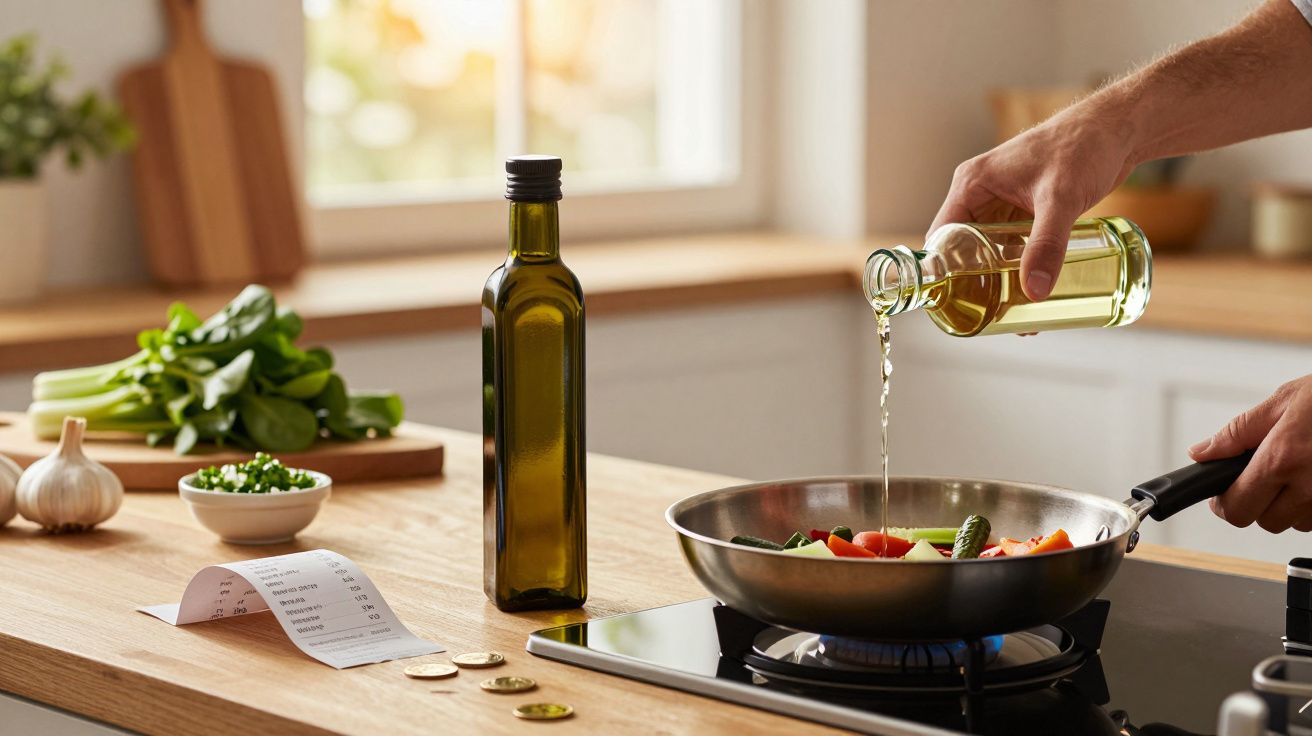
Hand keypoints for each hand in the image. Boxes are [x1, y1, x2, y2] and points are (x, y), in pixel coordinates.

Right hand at [929, 110, 1136, 300]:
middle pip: (963, 247)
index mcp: (972, 184)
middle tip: (988, 317)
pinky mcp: (1026, 210)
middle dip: (974, 282)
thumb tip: (1034, 292)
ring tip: (1012, 314)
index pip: (941, 235)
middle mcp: (981, 194)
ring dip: (996, 278)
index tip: (955, 303)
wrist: (1119, 129)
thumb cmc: (1083, 146)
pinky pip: (1012, 245)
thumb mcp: (1061, 199)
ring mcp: (1003, 203)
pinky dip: (1017, 267)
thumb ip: (1047, 245)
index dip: (943, 270)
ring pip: (988, 249)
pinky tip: (1030, 291)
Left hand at [1188, 375, 1311, 532]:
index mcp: (1283, 458)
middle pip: (1264, 522)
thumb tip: (1202, 453)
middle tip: (1261, 477)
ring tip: (1299, 469)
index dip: (1224, 503)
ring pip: (1295, 523)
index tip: (1223, 494)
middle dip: (1256, 503)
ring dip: (1289, 504)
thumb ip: (1237, 433)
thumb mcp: (1283, 402)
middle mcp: (1310, 485)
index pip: (1237, 508)